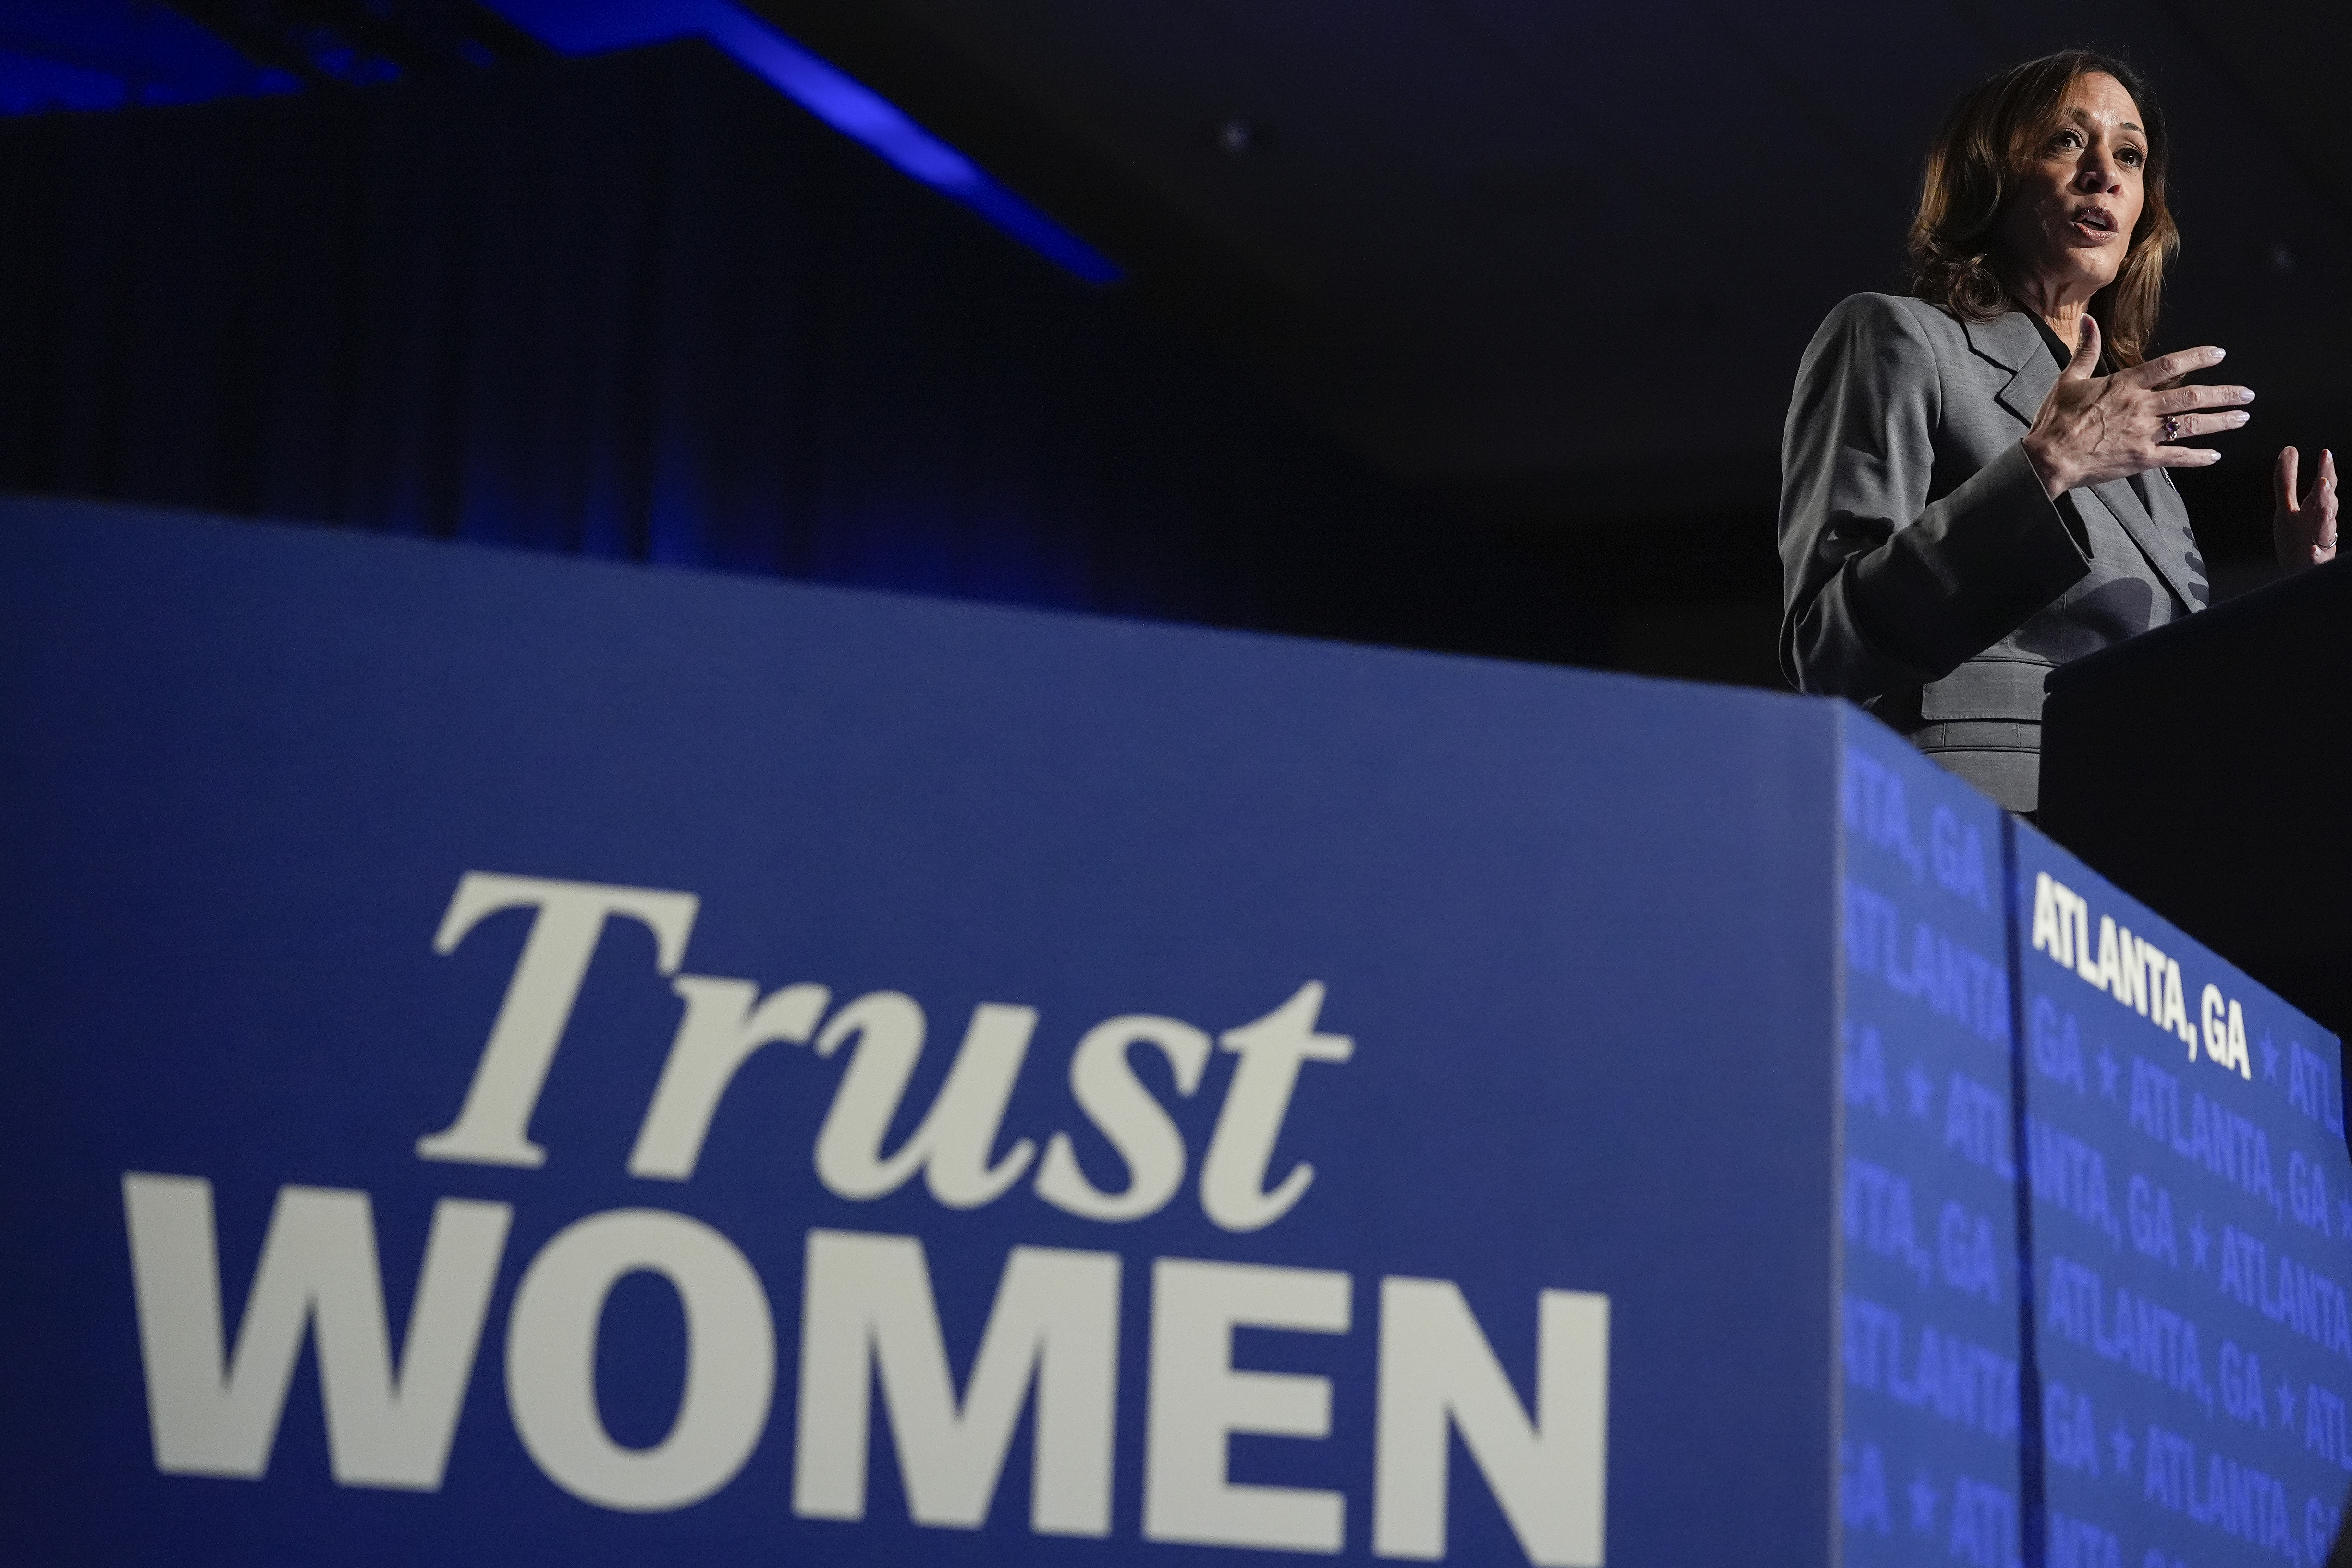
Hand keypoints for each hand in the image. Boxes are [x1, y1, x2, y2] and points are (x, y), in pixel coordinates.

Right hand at [2020, 316, 2253, 497]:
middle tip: (2247, 394)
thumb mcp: (2068, 380)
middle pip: (2191, 396)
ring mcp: (2143, 434)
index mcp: (2124, 385)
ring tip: (2242, 418)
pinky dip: (2198, 457)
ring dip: (2221, 421)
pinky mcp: (2141, 459)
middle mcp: (2140, 407)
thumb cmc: (2055, 420)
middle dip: (2224, 394)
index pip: (2169, 365)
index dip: (2198, 357)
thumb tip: (2087, 320)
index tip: (2219, 355)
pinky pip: (2177, 457)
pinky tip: (2214, 455)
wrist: (2047, 459)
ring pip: (2191, 425)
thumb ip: (2085, 349)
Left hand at [2273, 446, 2339, 571]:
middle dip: (2327, 493)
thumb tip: (2289, 449)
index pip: (2323, 486)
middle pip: (2327, 504)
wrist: (2297, 569)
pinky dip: (2316, 552)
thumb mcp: (2287, 506)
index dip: (2325, 470)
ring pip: (2327, 529)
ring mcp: (2320, 541)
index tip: (2325, 453)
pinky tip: (2313, 549)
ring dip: (2326, 518)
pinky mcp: (2315, 560)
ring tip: (2323, 509)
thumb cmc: (2297, 535)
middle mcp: (2321, 521)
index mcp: (2315, 507)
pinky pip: (2318, 557)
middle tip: (2324, 480)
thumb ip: (2286, 480)